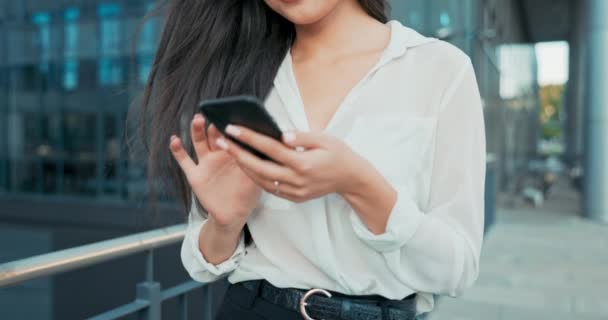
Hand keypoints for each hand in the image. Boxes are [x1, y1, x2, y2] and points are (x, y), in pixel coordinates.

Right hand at [169, 115, 260, 229]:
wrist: (233, 214)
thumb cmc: (246, 194)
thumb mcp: (256, 177)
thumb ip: (257, 163)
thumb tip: (266, 148)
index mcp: (234, 153)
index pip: (232, 135)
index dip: (231, 125)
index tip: (233, 114)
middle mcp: (219, 154)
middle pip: (214, 134)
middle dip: (215, 123)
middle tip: (216, 113)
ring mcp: (206, 163)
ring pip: (199, 142)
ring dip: (197, 130)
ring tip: (198, 119)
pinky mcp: (195, 175)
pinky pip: (184, 161)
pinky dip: (178, 150)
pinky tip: (174, 140)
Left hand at [214, 124, 367, 202]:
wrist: (351, 179)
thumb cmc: (339, 154)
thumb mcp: (325, 139)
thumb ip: (302, 137)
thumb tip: (282, 134)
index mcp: (303, 163)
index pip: (270, 148)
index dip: (249, 138)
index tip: (232, 128)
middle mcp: (296, 180)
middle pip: (259, 167)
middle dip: (237, 154)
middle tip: (221, 141)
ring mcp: (294, 192)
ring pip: (261, 181)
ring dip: (243, 167)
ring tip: (230, 151)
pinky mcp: (294, 198)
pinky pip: (270, 188)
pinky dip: (256, 177)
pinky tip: (247, 165)